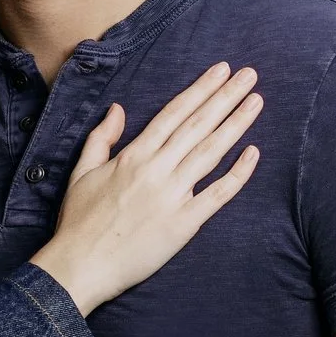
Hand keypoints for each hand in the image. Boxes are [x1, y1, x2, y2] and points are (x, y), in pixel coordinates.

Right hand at [28, 62, 261, 315]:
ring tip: (256, 101)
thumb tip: (117, 109)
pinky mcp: (185, 224)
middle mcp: (157, 169)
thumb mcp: (82, 172)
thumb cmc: (79, 222)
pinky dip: (238, 174)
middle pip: (198, 125)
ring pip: (211, 152)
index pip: (174, 114)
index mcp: (133, 155)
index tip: (220, 70)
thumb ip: (101, 138)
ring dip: (236, 124)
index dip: (200, 89)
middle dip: (225, 96)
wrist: (81, 265)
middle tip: (249, 74)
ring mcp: (173, 196)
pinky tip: (254, 153)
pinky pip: (217, 194)